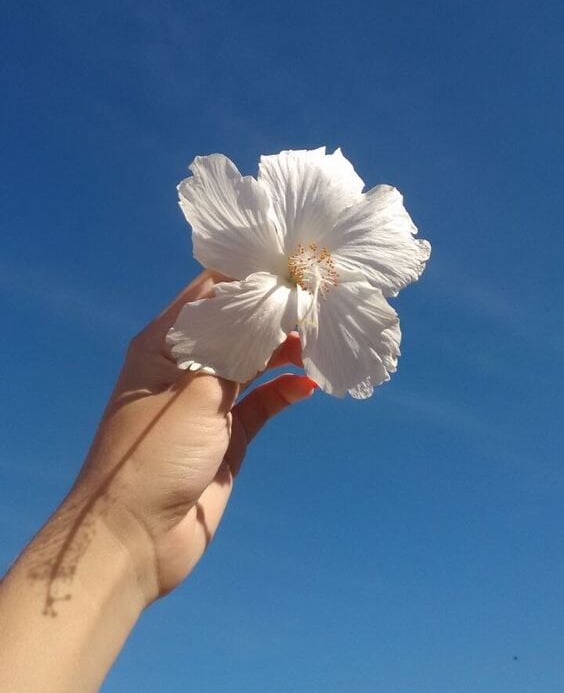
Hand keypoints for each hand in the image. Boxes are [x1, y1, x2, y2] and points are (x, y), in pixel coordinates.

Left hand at [73, 270, 315, 603]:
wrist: (134, 537)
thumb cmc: (154, 451)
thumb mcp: (195, 391)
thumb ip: (235, 350)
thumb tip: (270, 307)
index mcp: (165, 344)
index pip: (210, 293)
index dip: (249, 276)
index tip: (292, 265)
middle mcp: (186, 367)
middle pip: (236, 327)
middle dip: (274, 314)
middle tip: (318, 301)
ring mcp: (207, 403)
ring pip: (252, 364)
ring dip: (282, 352)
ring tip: (318, 341)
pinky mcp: (226, 436)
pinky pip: (260, 404)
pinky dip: (282, 392)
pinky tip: (307, 386)